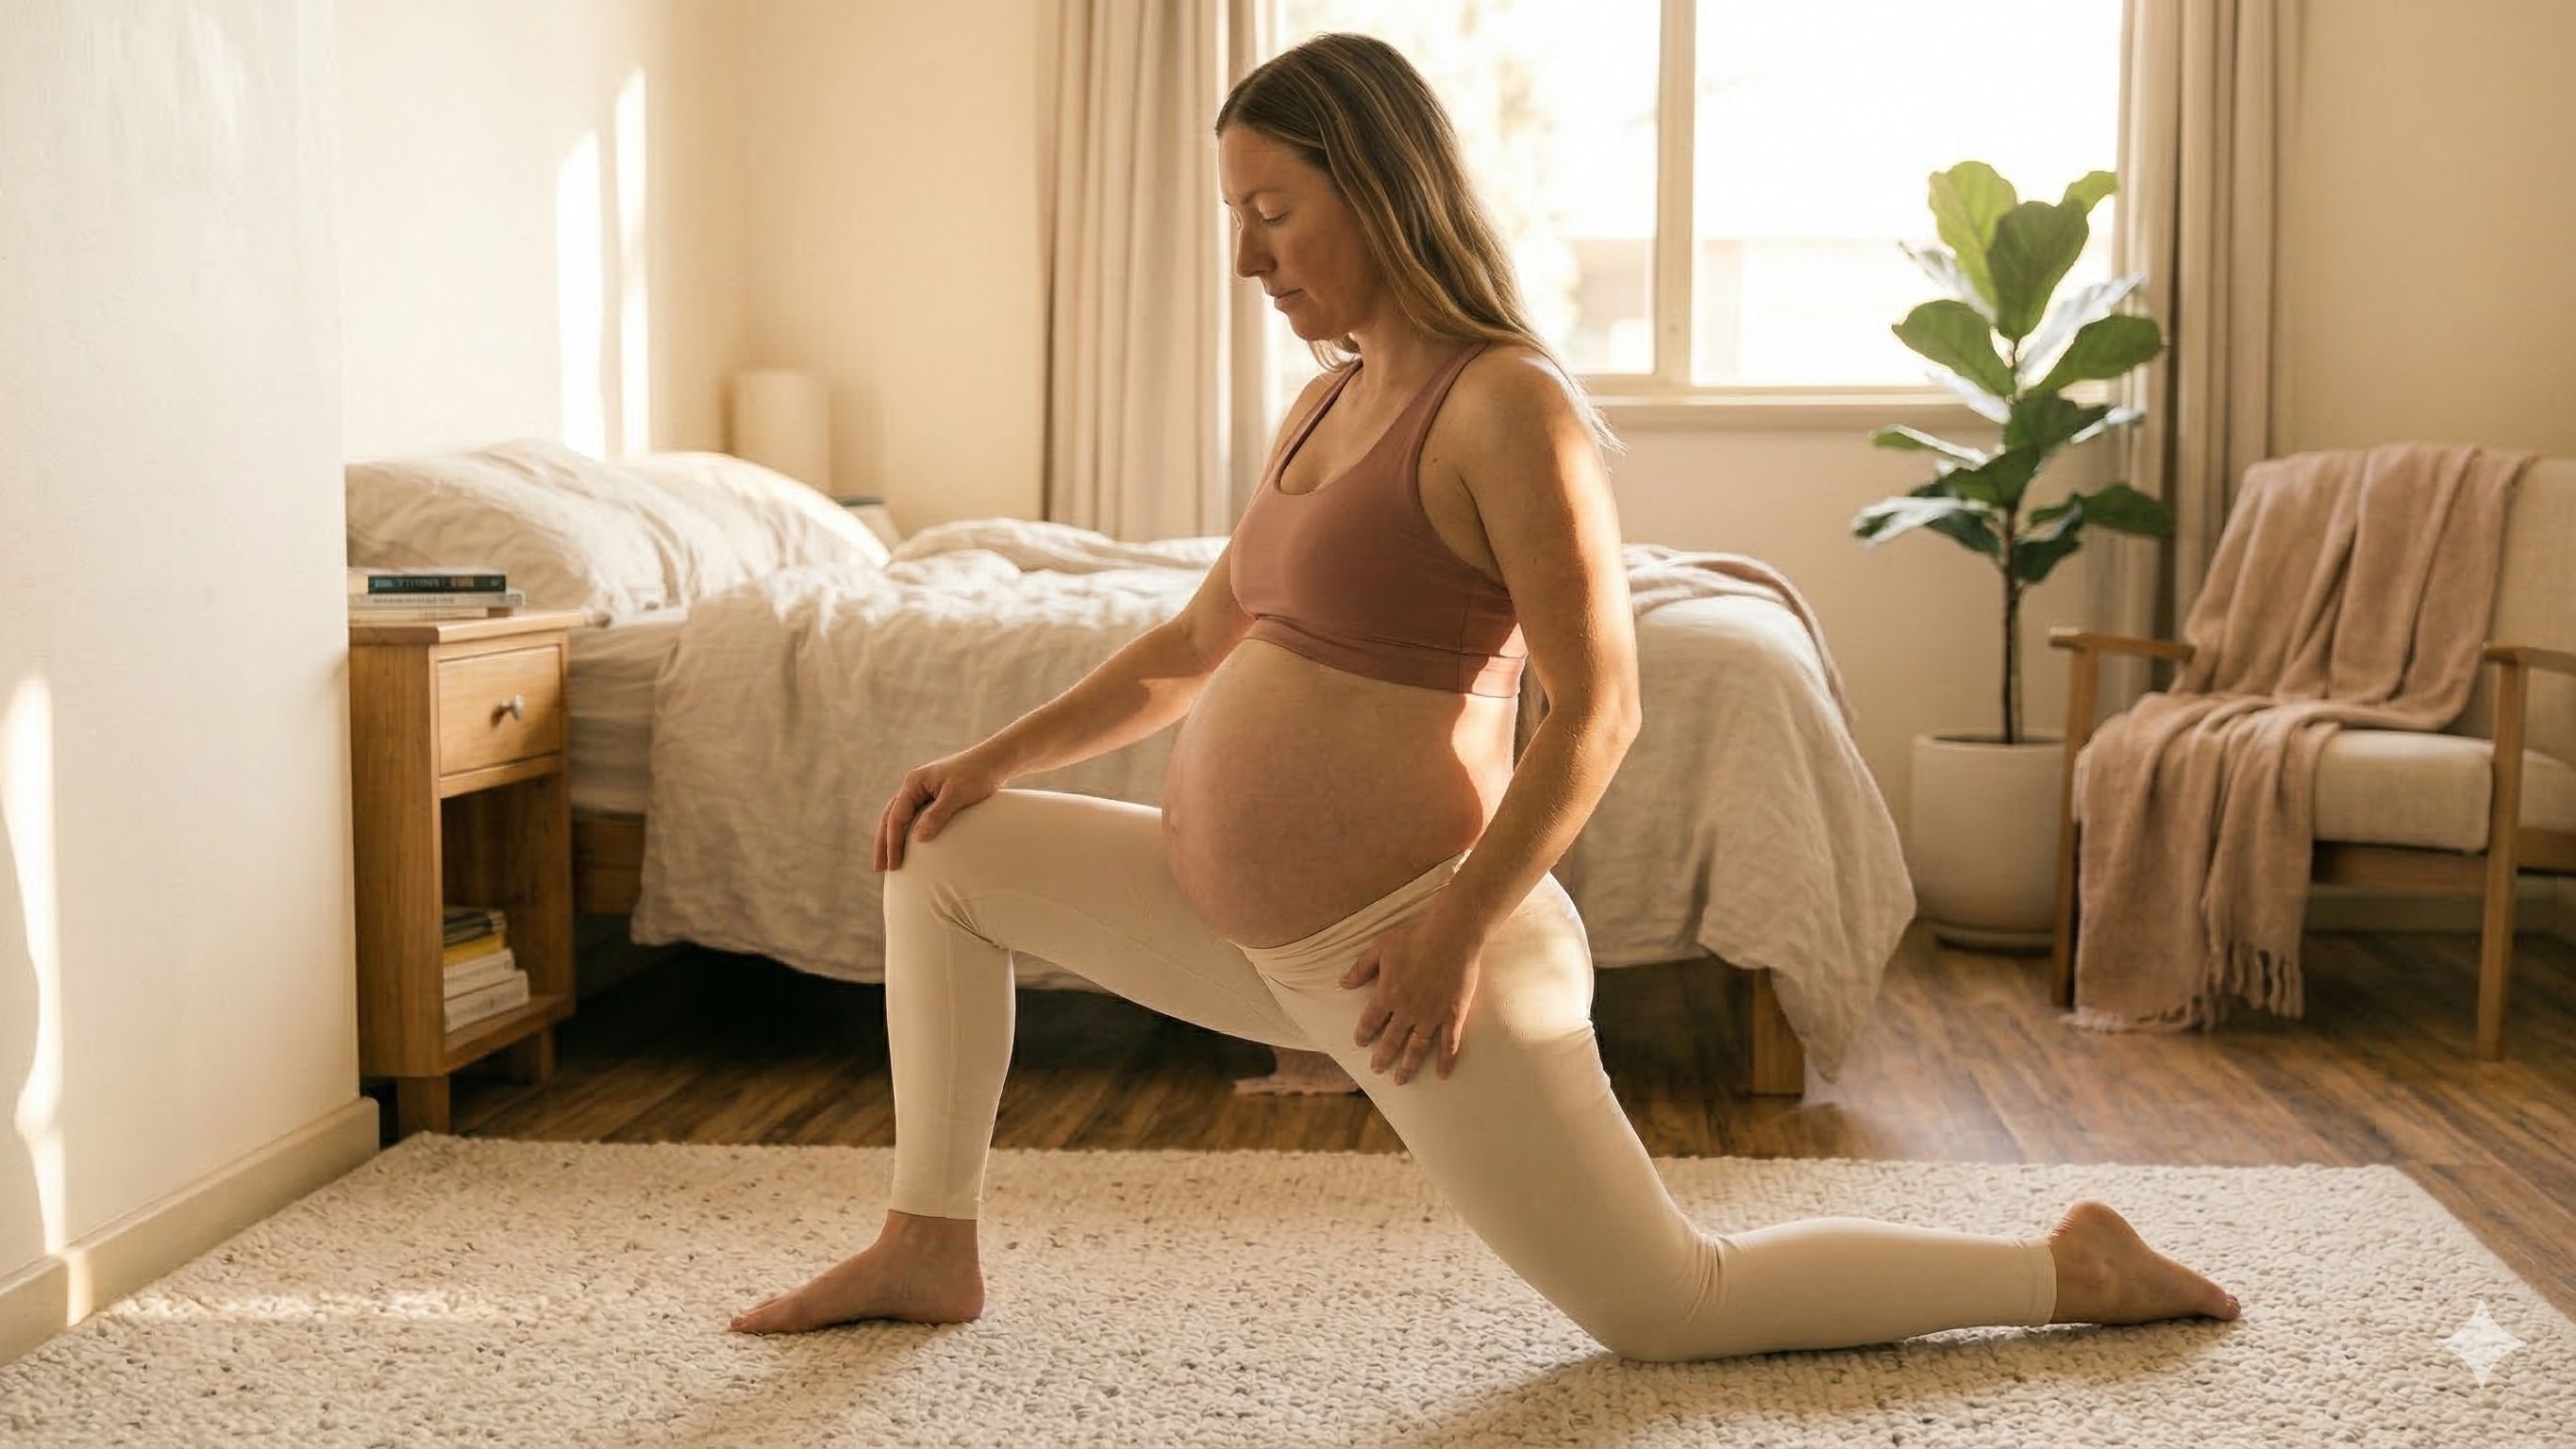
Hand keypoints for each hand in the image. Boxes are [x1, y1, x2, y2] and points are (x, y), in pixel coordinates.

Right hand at [875, 747, 1011, 871]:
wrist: (994, 761)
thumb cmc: (977, 775)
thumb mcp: (957, 795)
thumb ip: (937, 815)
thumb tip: (918, 838)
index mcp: (914, 783)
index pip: (896, 817)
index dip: (892, 843)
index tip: (892, 865)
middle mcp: (913, 786)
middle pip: (890, 817)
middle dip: (884, 843)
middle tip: (879, 868)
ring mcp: (922, 790)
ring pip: (900, 817)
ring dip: (892, 838)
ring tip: (888, 861)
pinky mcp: (933, 796)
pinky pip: (913, 816)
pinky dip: (907, 832)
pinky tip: (909, 846)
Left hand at [1339, 913, 1482, 1084]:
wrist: (1452, 934)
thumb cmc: (1414, 937)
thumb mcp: (1380, 947)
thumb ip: (1360, 968)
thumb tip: (1342, 983)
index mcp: (1387, 994)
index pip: (1370, 1021)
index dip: (1363, 1034)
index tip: (1360, 1043)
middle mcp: (1407, 1010)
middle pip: (1391, 1040)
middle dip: (1382, 1057)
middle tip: (1376, 1069)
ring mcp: (1431, 1015)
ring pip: (1417, 1048)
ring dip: (1408, 1066)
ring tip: (1401, 1080)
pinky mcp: (1453, 1015)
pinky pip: (1450, 1043)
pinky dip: (1446, 1060)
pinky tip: (1442, 1074)